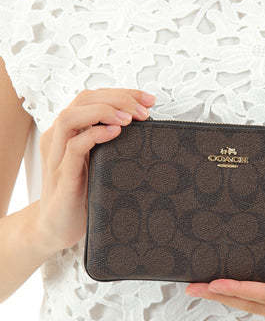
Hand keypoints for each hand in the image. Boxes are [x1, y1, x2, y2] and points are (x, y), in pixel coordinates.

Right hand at [35, 88, 155, 256]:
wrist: (59, 227)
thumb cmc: (83, 192)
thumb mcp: (101, 161)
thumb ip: (113, 143)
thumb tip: (148, 130)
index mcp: (71, 131)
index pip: (94, 98)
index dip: (123, 94)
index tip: (149, 99)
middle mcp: (60, 138)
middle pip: (84, 100)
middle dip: (118, 99)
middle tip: (144, 110)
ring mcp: (58, 156)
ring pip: (71, 117)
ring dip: (104, 111)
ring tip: (129, 119)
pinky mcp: (63, 176)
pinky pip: (73, 147)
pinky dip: (94, 135)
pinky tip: (115, 133)